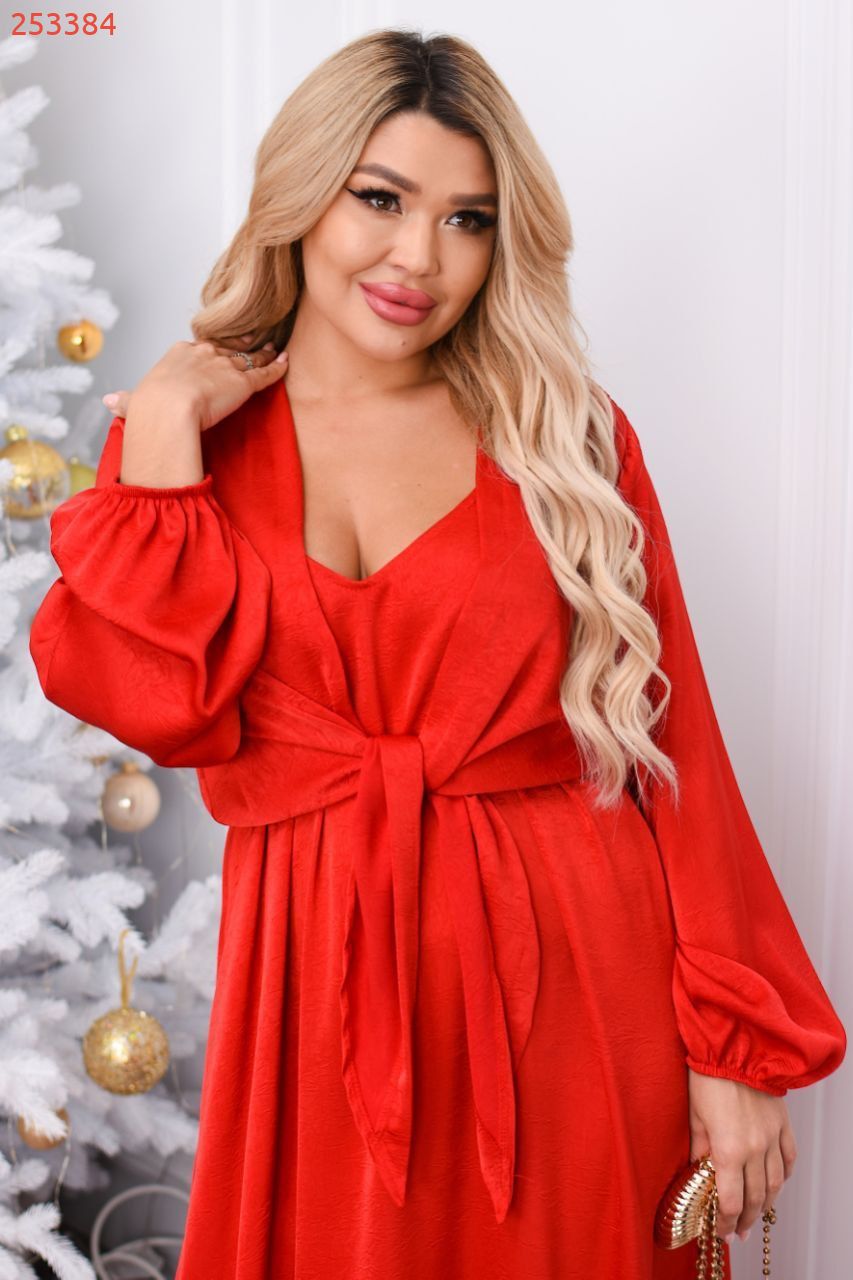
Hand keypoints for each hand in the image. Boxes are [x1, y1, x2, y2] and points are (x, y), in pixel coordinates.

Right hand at [101, 333, 287, 428]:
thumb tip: (110, 402)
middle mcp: (205, 354)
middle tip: (252, 341)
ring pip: (249, 357)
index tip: (213, 353)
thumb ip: (126, 401)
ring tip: (273, 348)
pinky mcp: (244, 383)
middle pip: (227, 347)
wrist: (169, 409)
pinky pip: (265, 373)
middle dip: (239, 345)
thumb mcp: (134, 402)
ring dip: (262, 353)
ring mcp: (226, 366)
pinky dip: (277, 368)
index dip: (208, 352)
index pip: (198, 349)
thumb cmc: (149, 408)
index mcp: (179, 354)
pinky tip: (286, 362)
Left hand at [687, 1067, 796, 1242]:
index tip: (721, 1232)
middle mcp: (755, 1149)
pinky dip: (784, 1176)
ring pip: (775, 1184)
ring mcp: (772, 1137)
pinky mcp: (783, 1124)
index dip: (726, 1222)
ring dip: (765, 1204)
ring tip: (756, 1216)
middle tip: (738, 1233)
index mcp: (729, 1149)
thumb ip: (700, 1149)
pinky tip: (776, 1184)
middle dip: (745, 1220)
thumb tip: (699, 1171)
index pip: (731, 1201)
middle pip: (754, 1198)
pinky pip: (789, 1159)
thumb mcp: (694, 1116)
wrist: (735, 1046)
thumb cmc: (708, 1077)